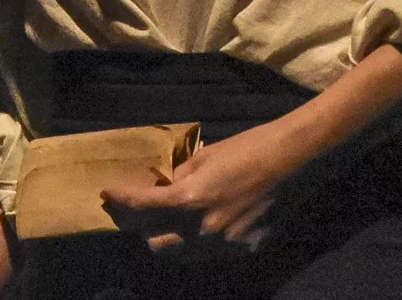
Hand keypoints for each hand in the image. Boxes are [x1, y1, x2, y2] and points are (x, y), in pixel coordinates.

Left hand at [101, 118, 305, 255]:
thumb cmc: (248, 148)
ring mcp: (226, 245)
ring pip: (182, 254)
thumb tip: (162, 186)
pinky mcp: (245, 250)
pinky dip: (200, 242)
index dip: (121, 199)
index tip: (106, 193)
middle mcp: (204, 230)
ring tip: (168, 221)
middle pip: (156, 243)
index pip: (143, 207)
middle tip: (137, 211)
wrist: (295, 160)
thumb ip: (179, 176)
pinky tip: (204, 225)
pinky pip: (211, 254)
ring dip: (169, 239)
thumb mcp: (205, 156)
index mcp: (191, 200)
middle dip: (142, 228)